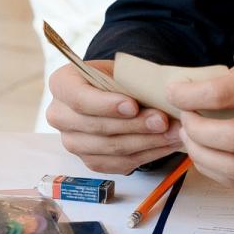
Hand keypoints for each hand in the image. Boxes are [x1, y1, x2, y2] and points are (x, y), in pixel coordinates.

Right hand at [46, 62, 183, 174]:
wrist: (111, 95)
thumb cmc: (115, 79)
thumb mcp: (120, 70)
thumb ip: (132, 82)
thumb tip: (161, 96)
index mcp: (61, 84)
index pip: (79, 98)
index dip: (106, 105)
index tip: (133, 106)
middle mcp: (59, 115)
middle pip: (96, 127)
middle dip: (134, 125)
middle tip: (163, 121)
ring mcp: (72, 142)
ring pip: (111, 148)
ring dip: (146, 142)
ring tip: (173, 133)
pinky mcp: (90, 161)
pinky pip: (119, 163)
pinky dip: (147, 155)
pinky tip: (166, 145)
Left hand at [162, 40, 233, 184]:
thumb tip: (199, 89)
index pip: (224, 94)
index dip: (189, 95)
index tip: (175, 92)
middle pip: (230, 139)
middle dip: (194, 130)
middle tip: (185, 117)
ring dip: (202, 156)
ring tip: (192, 138)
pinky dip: (217, 170)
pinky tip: (208, 153)